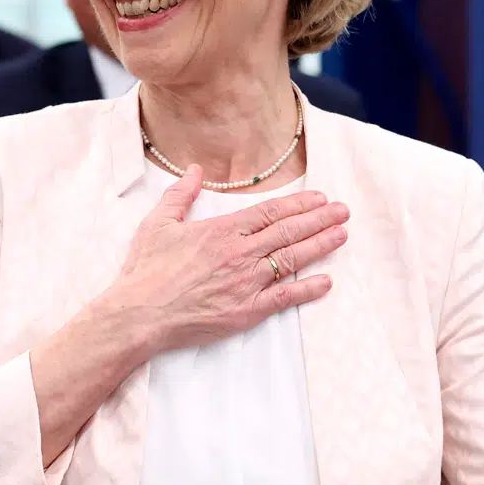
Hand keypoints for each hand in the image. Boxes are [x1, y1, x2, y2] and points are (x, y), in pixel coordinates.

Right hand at [108, 165, 347, 355]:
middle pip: (289, 231)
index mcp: (222, 230)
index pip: (270, 212)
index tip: (319, 198)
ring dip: (321, 246)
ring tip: (342, 235)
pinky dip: (308, 289)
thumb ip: (179, 195)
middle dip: (320, 219)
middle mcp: (241, 253)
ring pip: (293, 259)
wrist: (140, 314)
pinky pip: (285, 297)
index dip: (298, 204)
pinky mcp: (247, 310)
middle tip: (343, 212)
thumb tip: (193, 170)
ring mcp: (247, 282)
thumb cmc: (146, 271)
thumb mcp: (157, 224)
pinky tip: (326, 282)